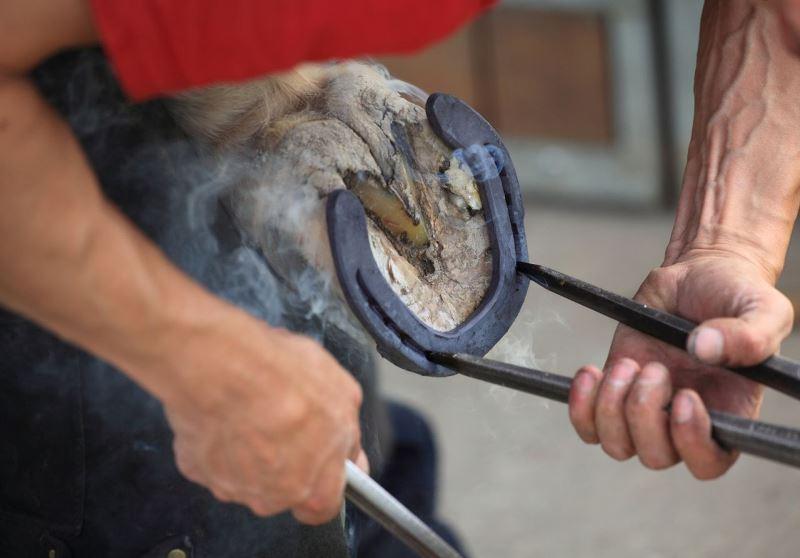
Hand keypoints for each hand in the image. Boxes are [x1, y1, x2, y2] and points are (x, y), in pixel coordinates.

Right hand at [151, 307, 366, 523]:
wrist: (222, 365)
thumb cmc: (281, 378)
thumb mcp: (342, 394)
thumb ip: (346, 431)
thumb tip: (346, 442)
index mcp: (315, 488)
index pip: (324, 505)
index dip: (324, 480)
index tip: (321, 460)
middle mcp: (272, 498)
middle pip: (284, 488)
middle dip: (286, 458)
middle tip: (284, 420)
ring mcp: (230, 486)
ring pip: (246, 473)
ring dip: (251, 448)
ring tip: (253, 409)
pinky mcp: (196, 469)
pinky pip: (213, 458)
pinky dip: (219, 439)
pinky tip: (226, 411)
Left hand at [568, 251, 792, 478]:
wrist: (696, 274)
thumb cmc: (735, 296)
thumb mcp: (761, 309)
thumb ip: (749, 335)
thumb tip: (706, 349)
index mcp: (727, 414)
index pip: (708, 461)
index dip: (691, 442)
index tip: (684, 397)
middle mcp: (683, 421)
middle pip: (656, 455)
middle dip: (644, 414)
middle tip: (654, 368)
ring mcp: (645, 408)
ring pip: (617, 444)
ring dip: (611, 407)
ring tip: (628, 364)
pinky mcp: (614, 390)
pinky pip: (587, 423)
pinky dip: (581, 403)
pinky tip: (591, 372)